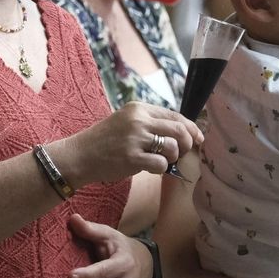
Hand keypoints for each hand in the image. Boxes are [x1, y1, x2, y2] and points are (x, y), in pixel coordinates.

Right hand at [48, 101, 201, 185]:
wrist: (80, 155)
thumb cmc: (105, 141)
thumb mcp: (126, 122)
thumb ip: (150, 123)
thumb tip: (182, 131)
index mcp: (139, 108)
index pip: (175, 114)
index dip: (191, 127)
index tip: (198, 138)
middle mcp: (138, 120)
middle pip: (179, 129)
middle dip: (187, 144)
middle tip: (181, 153)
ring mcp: (135, 138)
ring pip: (173, 147)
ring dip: (173, 158)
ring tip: (161, 161)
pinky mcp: (132, 157)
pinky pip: (161, 164)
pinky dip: (161, 168)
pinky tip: (150, 168)